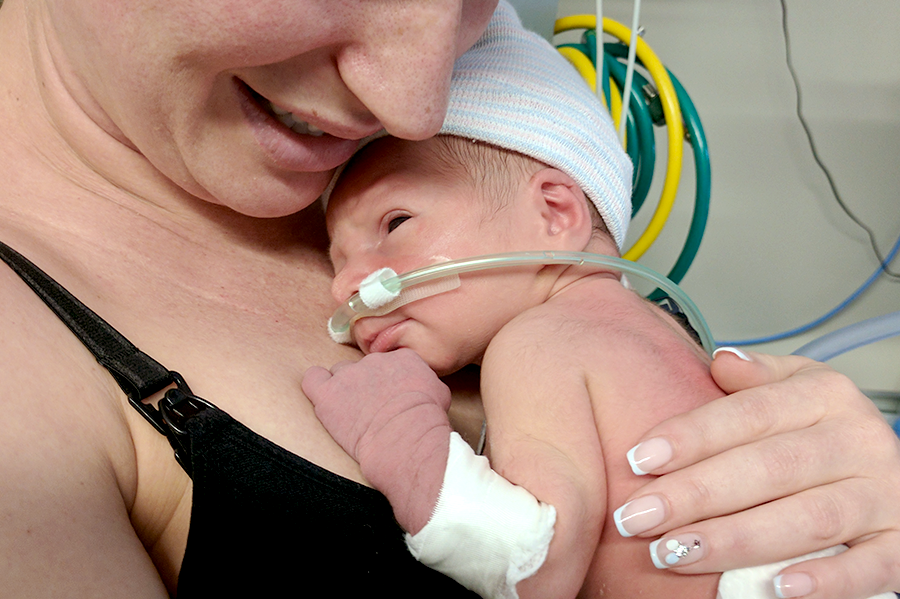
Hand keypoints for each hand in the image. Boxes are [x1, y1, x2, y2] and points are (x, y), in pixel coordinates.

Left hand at [302, 348, 451, 532]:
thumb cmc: (426, 422)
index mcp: (402, 358)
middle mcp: (374, 360)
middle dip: (365, 386)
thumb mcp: (439, 393)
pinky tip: (325, 400)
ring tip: (350, 412)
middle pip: (363, 368)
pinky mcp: (328, 394)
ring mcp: (348, 375)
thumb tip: (420, 387)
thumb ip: (424, 381)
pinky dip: (316, 387)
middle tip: (371, 410)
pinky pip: (312, 379)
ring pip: (339, 374)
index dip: (388, 382)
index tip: (390, 398)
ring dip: (343, 390)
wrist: (405, 437)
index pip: (389, 362)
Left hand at [614, 349, 899, 598]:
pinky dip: (825, 581)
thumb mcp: (799, 391)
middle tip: (639, 517)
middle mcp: (858, 442)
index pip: (749, 414)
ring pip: (807, 519)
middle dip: (696, 494)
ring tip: (675, 552)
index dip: (692, 436)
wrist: (897, 476)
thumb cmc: (826, 435)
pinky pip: (869, 568)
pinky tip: (775, 588)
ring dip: (735, 539)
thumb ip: (759, 378)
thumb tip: (721, 362)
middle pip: (769, 468)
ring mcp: (884, 496)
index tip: (639, 459)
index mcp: (826, 397)